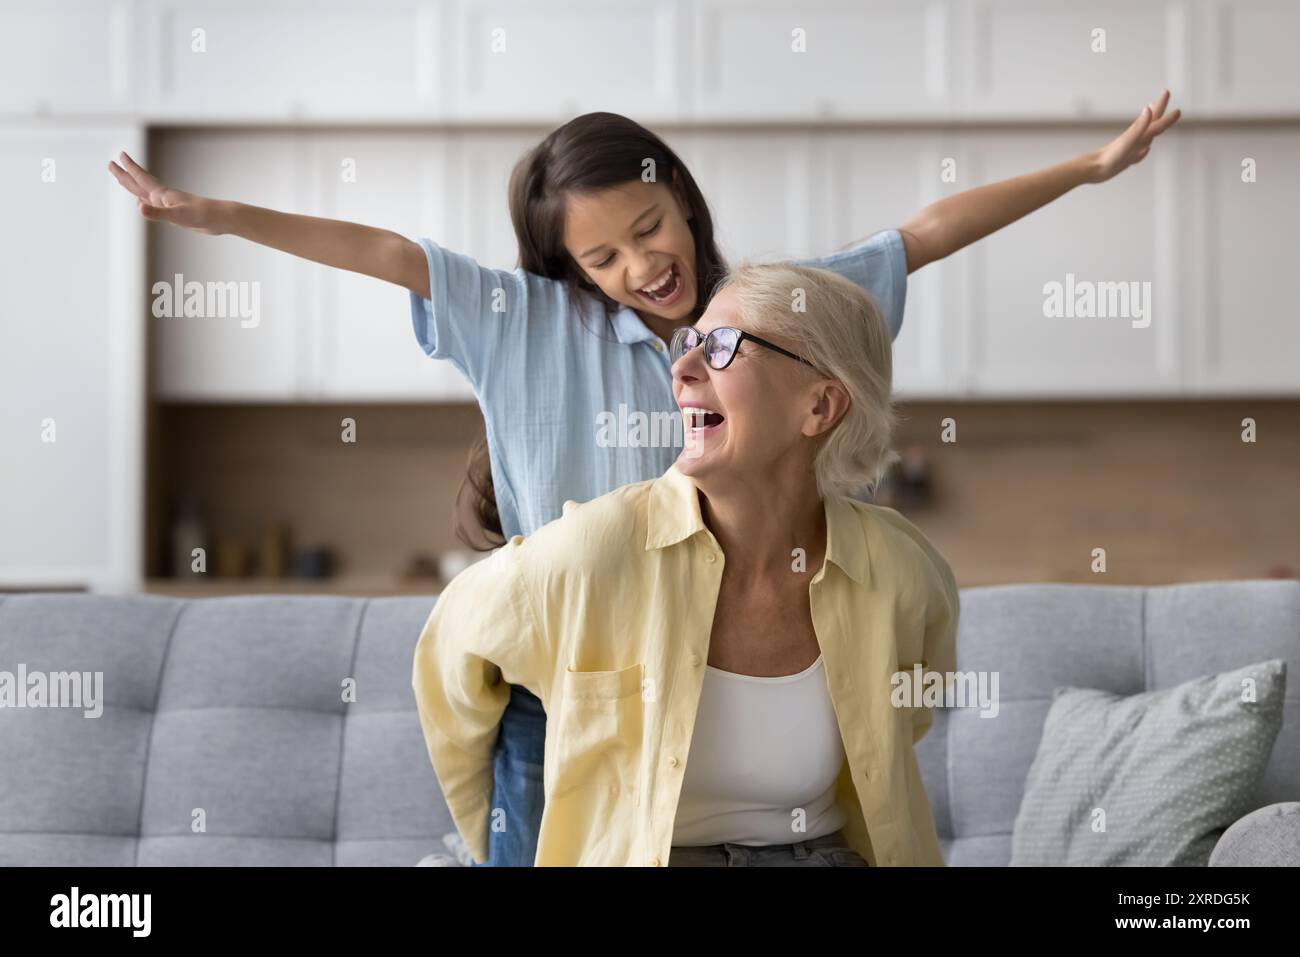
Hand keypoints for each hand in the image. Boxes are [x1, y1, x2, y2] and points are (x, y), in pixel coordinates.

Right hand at [107, 151, 222, 233]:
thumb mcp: (177, 216)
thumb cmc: (201, 216)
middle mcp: (163, 197)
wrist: (219, 220)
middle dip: (125, 174)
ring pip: (145, 193)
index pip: (141, 178)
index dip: (129, 168)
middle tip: (111, 162)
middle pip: (139, 183)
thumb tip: (138, 206)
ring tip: (125, 179)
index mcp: (162, 194)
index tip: (119, 155)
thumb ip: (157, 212)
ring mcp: (169, 204)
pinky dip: (145, 202)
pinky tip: (144, 203)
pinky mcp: (175, 212)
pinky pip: (154, 205)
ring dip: (133, 186)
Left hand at [1086, 90, 1181, 183]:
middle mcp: (1136, 139)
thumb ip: (1139, 126)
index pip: (1154, 116)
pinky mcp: (1126, 159)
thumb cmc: (1110, 156)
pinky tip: (1145, 149)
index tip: (1167, 91)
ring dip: (1153, 126)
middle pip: (1152, 122)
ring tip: (1155, 119)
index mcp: (1138, 133)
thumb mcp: (1128, 140)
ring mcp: (1131, 149)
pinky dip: (1145, 150)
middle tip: (1165, 94)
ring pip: (1146, 135)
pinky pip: (1140, 153)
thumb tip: (1148, 108)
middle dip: (1159, 109)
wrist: (1093, 169)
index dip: (1161, 105)